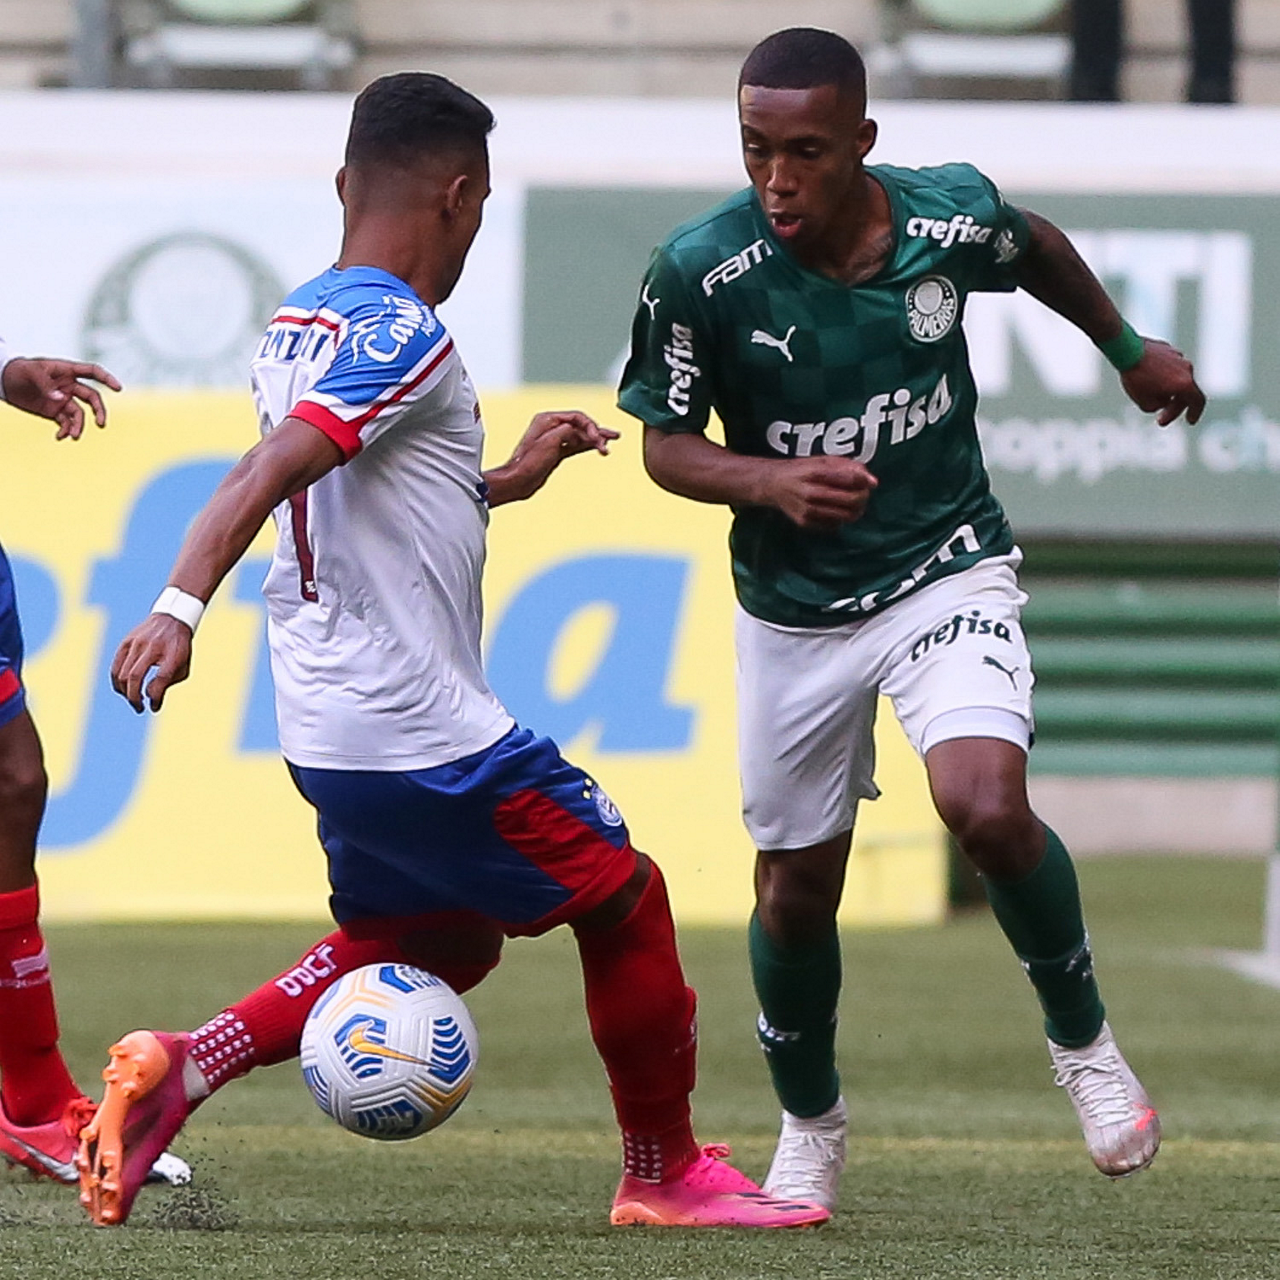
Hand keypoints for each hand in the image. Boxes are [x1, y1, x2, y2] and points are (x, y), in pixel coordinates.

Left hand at [1, 357, 121, 439]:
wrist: (4, 381)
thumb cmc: (18, 370)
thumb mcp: (30, 373)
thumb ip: (46, 386)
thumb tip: (62, 400)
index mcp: (67, 371)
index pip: (92, 372)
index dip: (107, 379)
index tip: (118, 388)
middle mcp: (70, 386)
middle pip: (92, 398)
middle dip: (98, 411)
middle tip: (100, 424)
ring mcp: (64, 400)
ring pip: (80, 415)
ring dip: (79, 426)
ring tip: (73, 436)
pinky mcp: (55, 412)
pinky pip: (66, 423)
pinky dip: (65, 431)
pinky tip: (60, 437)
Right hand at [110, 615, 192, 712]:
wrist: (171, 619)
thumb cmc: (179, 647)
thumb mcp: (183, 665)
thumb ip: (168, 682)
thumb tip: (150, 698)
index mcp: (171, 653)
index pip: (161, 679)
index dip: (156, 697)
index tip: (154, 707)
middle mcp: (152, 647)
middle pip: (135, 677)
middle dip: (134, 698)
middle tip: (139, 708)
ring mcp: (136, 643)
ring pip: (122, 674)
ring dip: (125, 692)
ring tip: (133, 699)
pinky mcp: (125, 643)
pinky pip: (116, 667)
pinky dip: (117, 682)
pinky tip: (123, 689)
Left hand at [486, 410, 620, 505]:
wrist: (517, 481)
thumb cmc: (528, 463)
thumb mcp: (549, 442)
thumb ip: (566, 431)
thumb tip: (577, 430)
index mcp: (547, 419)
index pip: (576, 417)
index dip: (590, 426)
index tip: (598, 439)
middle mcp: (551, 427)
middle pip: (580, 425)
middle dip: (597, 432)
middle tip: (613, 437)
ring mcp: (555, 439)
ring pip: (580, 436)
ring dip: (595, 440)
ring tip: (610, 443)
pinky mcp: (557, 452)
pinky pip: (576, 446)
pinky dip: (587, 447)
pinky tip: (599, 448)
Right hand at [762, 456, 877, 530]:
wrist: (773, 485)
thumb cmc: (802, 470)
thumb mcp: (823, 461)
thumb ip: (848, 467)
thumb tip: (872, 481)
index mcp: (815, 473)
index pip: (850, 479)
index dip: (865, 481)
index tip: (870, 482)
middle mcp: (810, 493)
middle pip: (852, 500)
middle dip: (863, 497)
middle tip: (863, 493)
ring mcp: (807, 511)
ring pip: (846, 516)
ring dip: (855, 510)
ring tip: (852, 503)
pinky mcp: (805, 523)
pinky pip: (834, 525)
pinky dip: (839, 518)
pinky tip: (834, 509)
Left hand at [1120, 338, 1205, 426]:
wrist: (1127, 350)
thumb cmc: (1137, 378)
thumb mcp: (1146, 404)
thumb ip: (1159, 407)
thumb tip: (1163, 401)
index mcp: (1185, 383)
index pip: (1197, 401)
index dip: (1195, 413)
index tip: (1189, 421)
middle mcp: (1186, 368)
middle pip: (1186, 391)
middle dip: (1173, 408)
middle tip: (1160, 421)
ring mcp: (1178, 357)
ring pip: (1177, 378)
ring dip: (1166, 391)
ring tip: (1146, 396)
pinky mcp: (1168, 349)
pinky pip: (1168, 367)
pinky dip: (1161, 377)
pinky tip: (1145, 379)